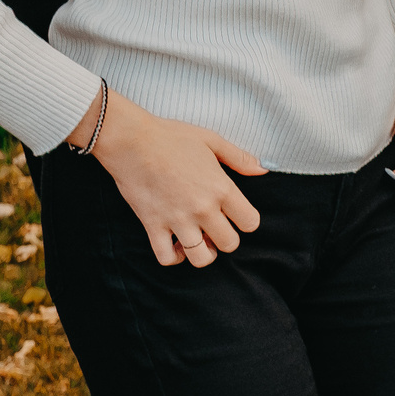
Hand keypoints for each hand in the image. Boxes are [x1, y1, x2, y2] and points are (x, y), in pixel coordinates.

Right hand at [80, 91, 267, 267]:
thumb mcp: (212, 141)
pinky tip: (174, 244)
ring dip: (203, 252)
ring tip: (198, 238)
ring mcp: (177, 219)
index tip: (236, 215)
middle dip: (226, 239)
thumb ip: (240, 158)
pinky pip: (166, 258)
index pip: (250, 222)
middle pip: (229, 244)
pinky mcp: (152, 225)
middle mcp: (203, 208)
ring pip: (201, 258)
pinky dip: (173, 257)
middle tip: (216, 227)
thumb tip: (263, 170)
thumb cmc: (172, 137)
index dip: (246, 221)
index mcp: (221, 188)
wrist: (131, 141)